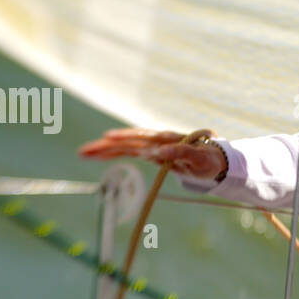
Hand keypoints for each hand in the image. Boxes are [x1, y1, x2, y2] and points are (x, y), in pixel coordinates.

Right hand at [78, 128, 225, 180]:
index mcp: (166, 139)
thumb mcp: (199, 159)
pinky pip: (128, 153)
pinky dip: (113, 154)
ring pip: (124, 147)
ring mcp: (152, 146)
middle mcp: (155, 140)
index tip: (107, 138)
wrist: (214, 160)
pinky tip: (99, 155)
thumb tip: (157, 152)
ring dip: (104, 149)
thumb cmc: (208, 160)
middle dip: (105, 146)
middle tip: (83, 151)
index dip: (124, 138)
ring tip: (83, 153)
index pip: (140, 138)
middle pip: (126, 142)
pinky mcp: (150, 153)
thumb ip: (181, 154)